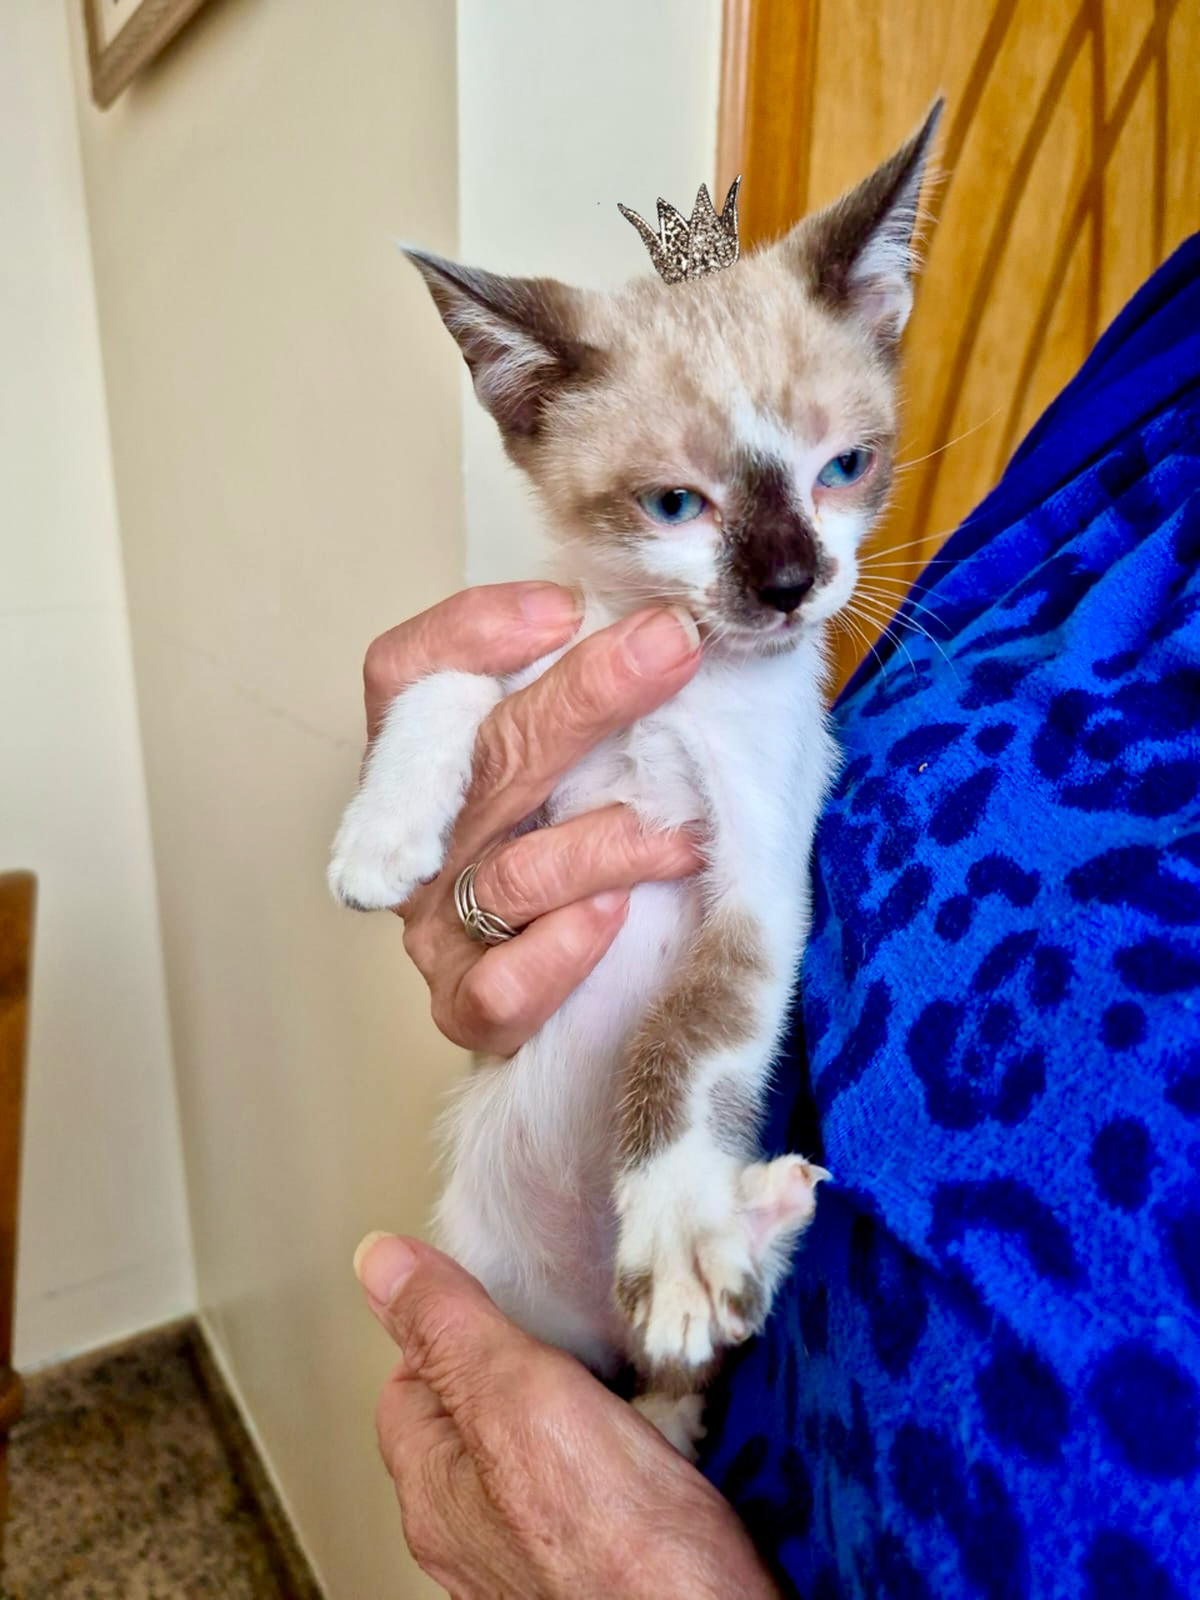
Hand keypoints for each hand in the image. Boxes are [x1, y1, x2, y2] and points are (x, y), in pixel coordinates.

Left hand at [354, 1233, 781, 1599]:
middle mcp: (473, 1541)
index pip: (409, 1381)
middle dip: (520, 1366)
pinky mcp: (599, 1571)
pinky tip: (661, 1443)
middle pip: (475, 1419)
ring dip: (577, 1412)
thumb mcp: (520, 1394)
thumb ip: (452, 1328)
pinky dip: (622, 1458)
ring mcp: (534, 1563)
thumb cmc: (623, 1543)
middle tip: (571, 1333)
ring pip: (539, 1458)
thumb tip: (379, 1262)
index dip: (454, 1324)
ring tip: (623, 1381)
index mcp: (437, 1493)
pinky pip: (596, 1495)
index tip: (505, 1295)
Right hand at [360, 583, 703, 1056]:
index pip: (406, 673)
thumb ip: (595, 696)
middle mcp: (422, 836)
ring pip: (509, 875)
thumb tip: (667, 624)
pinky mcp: (464, 1005)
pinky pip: (500, 985)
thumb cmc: (580, 847)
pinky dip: (562, 950)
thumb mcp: (585, 758)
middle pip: (483, 755)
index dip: (472, 632)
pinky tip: (614, 920)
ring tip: (680, 838)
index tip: (564, 608)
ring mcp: (437, 923)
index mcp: (427, 759)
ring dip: (604, 847)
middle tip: (668, 649)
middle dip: (585, 697)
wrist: (577, 995)